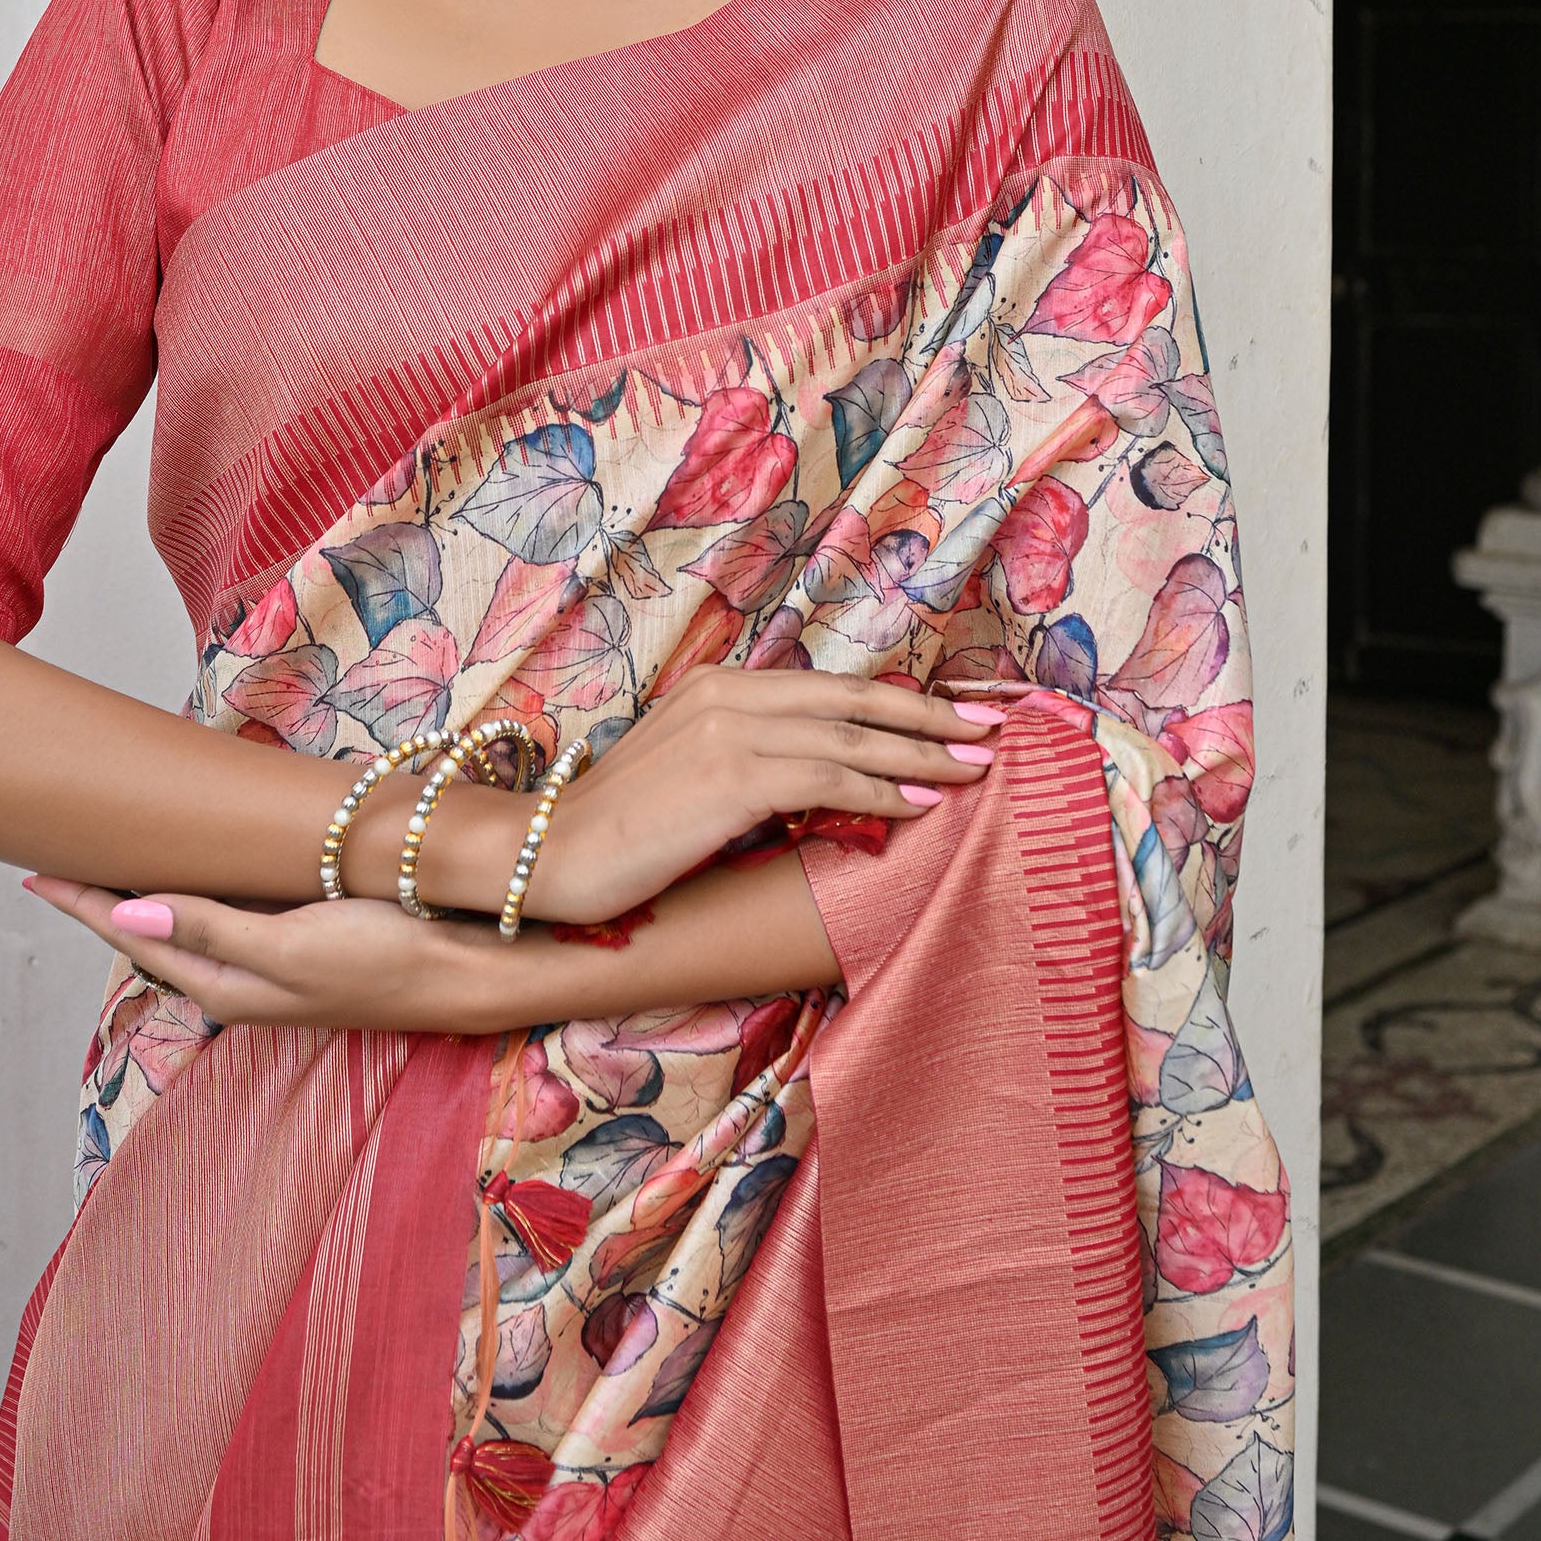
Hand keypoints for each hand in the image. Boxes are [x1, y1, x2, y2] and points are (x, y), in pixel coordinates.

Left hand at [22, 872, 492, 1030]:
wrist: (472, 977)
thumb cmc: (387, 957)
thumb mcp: (292, 945)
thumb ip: (211, 928)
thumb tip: (126, 914)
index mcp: (227, 986)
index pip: (137, 938)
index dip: (86, 905)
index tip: (37, 872)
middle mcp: (241, 981)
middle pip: (155, 936)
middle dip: (106, 902)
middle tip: (62, 860)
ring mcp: (274, 965)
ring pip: (190, 928)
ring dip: (150, 897)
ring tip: (113, 864)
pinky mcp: (305, 944)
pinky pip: (229, 918)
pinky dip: (199, 893)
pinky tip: (202, 873)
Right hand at [532, 664, 1002, 926]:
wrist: (549, 853)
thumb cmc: (621, 831)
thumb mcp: (693, 778)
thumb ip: (753, 763)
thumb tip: (823, 781)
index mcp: (722, 686)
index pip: (832, 688)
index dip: (899, 701)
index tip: (954, 714)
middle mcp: (731, 694)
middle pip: (854, 701)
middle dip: (929, 716)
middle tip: (992, 731)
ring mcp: (731, 731)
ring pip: (851, 738)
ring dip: (920, 755)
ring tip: (973, 770)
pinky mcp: (732, 777)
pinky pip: (827, 779)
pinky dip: (880, 790)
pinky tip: (920, 804)